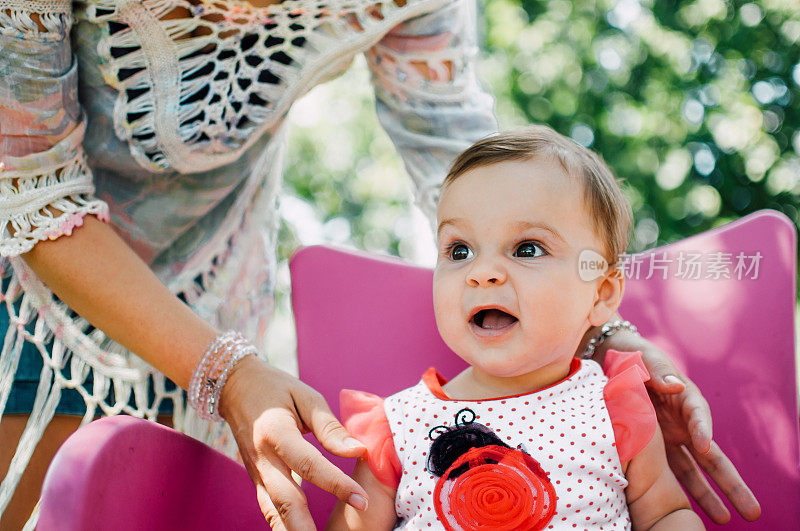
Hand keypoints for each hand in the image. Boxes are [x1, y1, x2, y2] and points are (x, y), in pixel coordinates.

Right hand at [218, 355, 368, 529]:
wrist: (235, 386)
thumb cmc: (277, 388)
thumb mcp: (305, 396)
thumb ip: (330, 427)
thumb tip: (358, 451)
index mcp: (276, 432)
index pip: (309, 464)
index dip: (336, 484)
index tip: (361, 499)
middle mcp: (261, 457)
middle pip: (286, 499)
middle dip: (310, 525)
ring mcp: (255, 471)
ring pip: (273, 510)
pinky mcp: (255, 478)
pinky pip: (268, 507)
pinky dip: (281, 525)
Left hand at [599, 331, 761, 523]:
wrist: (617, 365)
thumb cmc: (635, 359)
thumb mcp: (644, 359)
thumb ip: (657, 371)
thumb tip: (674, 383)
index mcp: (685, 396)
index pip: (697, 412)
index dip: (702, 428)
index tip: (703, 443)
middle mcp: (686, 422)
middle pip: (710, 453)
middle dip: (730, 481)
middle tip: (752, 509)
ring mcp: (674, 437)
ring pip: (694, 470)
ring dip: (709, 494)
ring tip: (726, 519)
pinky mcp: (659, 447)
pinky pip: (671, 470)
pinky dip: (680, 488)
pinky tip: (689, 509)